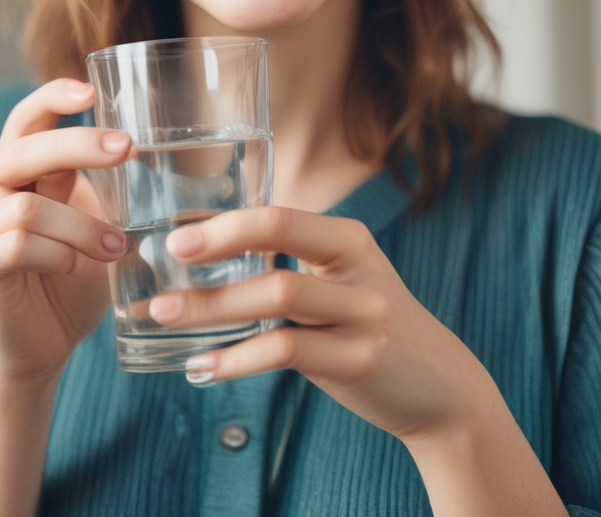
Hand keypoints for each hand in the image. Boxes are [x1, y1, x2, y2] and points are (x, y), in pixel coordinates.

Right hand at [0, 79, 130, 385]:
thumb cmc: (76, 274)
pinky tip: (75, 267)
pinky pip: (17, 244)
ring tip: (116, 247)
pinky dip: (57, 254)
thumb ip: (94, 182)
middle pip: (24, 150)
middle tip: (126, 148)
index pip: (26, 119)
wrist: (47, 340)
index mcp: (17, 165)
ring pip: (29, 207)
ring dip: (82, 227)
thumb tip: (136, 144)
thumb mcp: (92, 217)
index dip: (51, 98)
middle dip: (79, 145)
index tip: (89, 91)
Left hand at [147, 207, 484, 443]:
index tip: (176, 239)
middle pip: (278, 246)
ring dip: (213, 308)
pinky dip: (236, 360)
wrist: (438, 383)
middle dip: (213, 253)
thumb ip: (289, 261)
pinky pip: (286, 353)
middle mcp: (359, 268)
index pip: (280, 216)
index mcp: (348, 239)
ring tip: (165, 316)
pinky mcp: (359, 361)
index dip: (226, 224)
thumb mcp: (338, 279)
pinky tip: (200, 367)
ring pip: (277, 298)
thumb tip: (204, 250)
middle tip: (162, 270)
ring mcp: (364, 315)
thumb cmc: (364, 323)